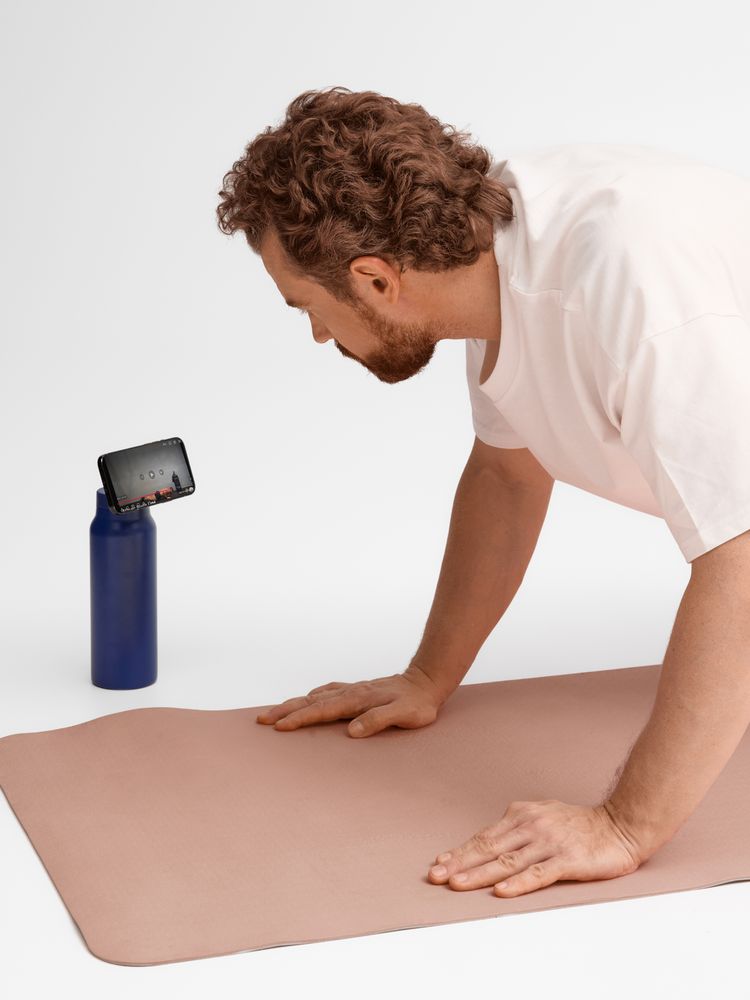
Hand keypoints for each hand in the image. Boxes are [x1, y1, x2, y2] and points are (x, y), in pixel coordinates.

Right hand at [256, 663, 446, 737]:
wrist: (427, 681)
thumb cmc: (418, 703)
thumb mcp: (404, 715)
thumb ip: (379, 721)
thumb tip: (353, 731)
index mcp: (357, 700)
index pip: (321, 711)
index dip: (299, 719)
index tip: (279, 726)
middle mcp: (351, 693)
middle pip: (311, 701)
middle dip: (285, 710)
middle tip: (261, 720)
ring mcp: (352, 690)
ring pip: (316, 696)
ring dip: (294, 704)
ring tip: (274, 712)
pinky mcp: (357, 691)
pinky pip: (328, 693)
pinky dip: (312, 696)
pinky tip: (309, 698)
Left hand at [428, 799, 642, 896]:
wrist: (621, 824)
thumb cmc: (579, 824)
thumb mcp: (542, 815)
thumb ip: (517, 827)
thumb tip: (490, 839)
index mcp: (522, 815)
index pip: (485, 836)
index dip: (461, 851)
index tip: (439, 863)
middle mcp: (531, 826)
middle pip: (489, 847)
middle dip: (460, 863)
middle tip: (436, 876)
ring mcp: (549, 843)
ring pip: (507, 861)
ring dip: (479, 874)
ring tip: (457, 885)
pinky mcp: (567, 860)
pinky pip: (538, 873)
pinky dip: (518, 883)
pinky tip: (501, 891)